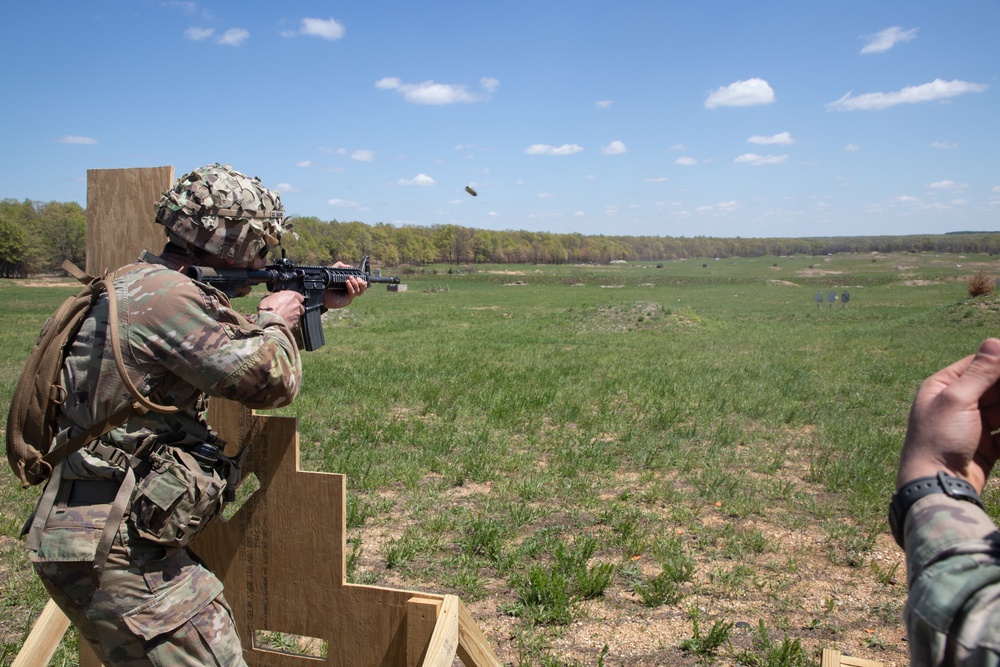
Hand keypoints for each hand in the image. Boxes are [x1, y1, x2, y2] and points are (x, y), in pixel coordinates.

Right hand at [258, 290, 304, 328]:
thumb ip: (273, 297)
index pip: (299, 296)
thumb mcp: (267, 299)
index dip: (294, 299)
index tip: (290, 301)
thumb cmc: (268, 309)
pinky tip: (285, 321)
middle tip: (287, 309)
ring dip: (293, 314)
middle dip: (295, 307)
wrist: (270, 322)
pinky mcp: (296, 322)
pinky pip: (295, 321)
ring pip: (298, 314)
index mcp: (291, 296)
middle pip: (300, 306)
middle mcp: (297, 304)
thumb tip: (272, 297)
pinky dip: (291, 321)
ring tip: (285, 316)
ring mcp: (297, 314)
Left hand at [322, 262, 366, 309]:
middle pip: (363, 288)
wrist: (321, 293)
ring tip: (351, 278)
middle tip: (357, 277)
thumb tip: (350, 266)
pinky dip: (351, 286)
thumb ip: (340, 266)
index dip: (363, 279)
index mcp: (350, 284)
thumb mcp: (333, 271)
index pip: (360, 282)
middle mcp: (351, 290)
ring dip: (357, 284)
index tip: (361, 274)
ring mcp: (350, 295)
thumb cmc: (326, 283)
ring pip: (360, 291)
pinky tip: (347, 282)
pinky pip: (353, 293)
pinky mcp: (348, 299)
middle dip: (362, 282)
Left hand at [897, 338, 999, 492]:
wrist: (935, 485)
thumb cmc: (938, 439)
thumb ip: (980, 373)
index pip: (980, 363)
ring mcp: (973, 424)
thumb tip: (995, 341)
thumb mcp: (957, 400)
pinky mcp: (986, 445)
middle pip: (996, 385)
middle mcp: (957, 402)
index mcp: (943, 386)